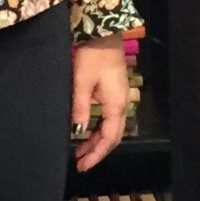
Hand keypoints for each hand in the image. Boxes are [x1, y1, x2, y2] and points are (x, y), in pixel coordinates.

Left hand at [71, 40, 128, 170]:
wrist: (103, 35)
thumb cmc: (92, 57)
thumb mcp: (81, 83)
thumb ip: (80, 108)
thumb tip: (78, 132)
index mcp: (115, 105)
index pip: (108, 138)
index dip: (96, 154)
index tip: (82, 165)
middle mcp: (121, 105)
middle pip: (113, 136)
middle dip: (97, 151)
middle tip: (80, 162)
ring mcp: (119, 98)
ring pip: (111, 128)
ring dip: (97, 140)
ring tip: (80, 150)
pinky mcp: (114, 92)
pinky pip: (109, 118)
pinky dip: (98, 129)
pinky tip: (87, 131)